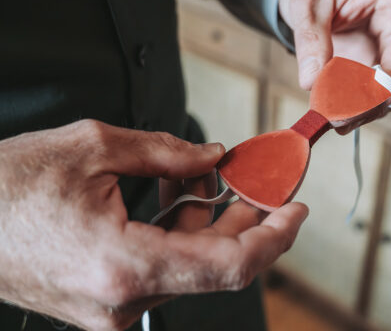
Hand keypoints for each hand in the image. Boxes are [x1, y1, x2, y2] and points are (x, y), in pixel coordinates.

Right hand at [0, 120, 307, 329]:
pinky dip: (178, 236)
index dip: (274, 237)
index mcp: (124, 266)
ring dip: (208, 223)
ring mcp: (112, 309)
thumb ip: (168, 153)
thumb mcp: (94, 147)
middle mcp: (122, 301)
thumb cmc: (7, 186)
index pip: (230, 265)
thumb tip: (212, 157)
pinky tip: (177, 200)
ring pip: (189, 266)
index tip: (296, 210)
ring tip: (207, 178)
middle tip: (256, 180)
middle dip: (243, 219)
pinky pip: (161, 270)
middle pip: (214, 264)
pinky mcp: (104, 302)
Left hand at [279, 0, 390, 106]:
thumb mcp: (305, 0)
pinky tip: (338, 116)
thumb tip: (312, 80)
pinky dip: (358, 109)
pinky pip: (376, 96)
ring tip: (336, 119)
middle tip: (344, 116)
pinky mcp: (377, 69)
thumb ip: (310, 37)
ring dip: (367, 109)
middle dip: (378, 98)